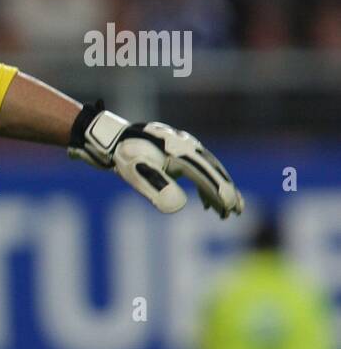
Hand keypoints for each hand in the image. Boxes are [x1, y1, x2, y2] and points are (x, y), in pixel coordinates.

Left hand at [69, 101, 244, 217]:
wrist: (111, 137)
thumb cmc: (125, 155)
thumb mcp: (137, 172)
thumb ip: (158, 187)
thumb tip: (179, 206)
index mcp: (181, 152)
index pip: (206, 175)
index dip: (220, 193)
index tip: (231, 209)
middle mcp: (187, 146)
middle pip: (213, 171)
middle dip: (225, 191)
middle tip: (237, 211)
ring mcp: (184, 147)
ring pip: (207, 169)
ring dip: (216, 190)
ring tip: (224, 211)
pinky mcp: (178, 151)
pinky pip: (197, 168)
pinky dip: (204, 185)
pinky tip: (204, 202)